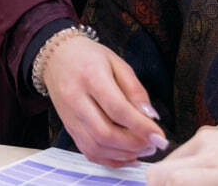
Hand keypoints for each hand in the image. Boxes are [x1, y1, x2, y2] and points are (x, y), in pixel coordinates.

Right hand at [43, 35, 167, 166]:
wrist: (57, 57)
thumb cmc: (90, 57)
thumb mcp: (117, 63)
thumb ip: (135, 90)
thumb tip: (150, 117)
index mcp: (90, 77)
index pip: (117, 109)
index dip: (141, 127)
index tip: (159, 137)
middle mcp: (75, 99)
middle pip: (105, 133)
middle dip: (134, 144)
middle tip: (152, 145)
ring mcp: (69, 116)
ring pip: (96, 147)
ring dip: (123, 154)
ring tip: (143, 150)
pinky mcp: (68, 127)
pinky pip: (88, 151)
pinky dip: (110, 159)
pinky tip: (126, 155)